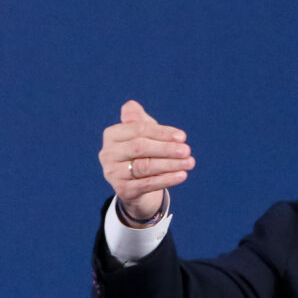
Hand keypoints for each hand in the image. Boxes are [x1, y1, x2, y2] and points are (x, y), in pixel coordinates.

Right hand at [99, 100, 194, 222]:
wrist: (136, 185)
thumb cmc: (142, 152)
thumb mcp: (141, 133)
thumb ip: (138, 119)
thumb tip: (132, 106)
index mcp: (112, 135)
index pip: (138, 130)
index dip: (162, 133)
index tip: (182, 137)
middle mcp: (108, 153)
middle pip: (140, 148)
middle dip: (166, 149)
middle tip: (187, 150)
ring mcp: (113, 173)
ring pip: (145, 167)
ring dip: (170, 164)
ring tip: (190, 163)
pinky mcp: (123, 190)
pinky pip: (147, 184)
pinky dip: (167, 180)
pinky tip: (182, 175)